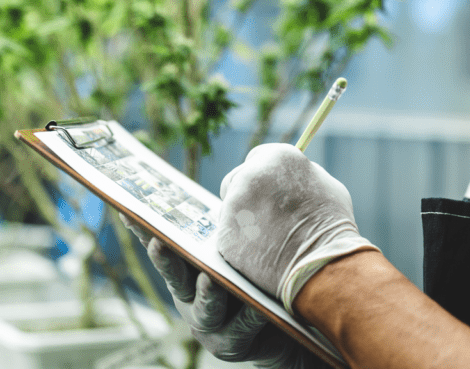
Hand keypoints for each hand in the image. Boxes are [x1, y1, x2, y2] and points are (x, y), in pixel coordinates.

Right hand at [121, 214, 325, 366]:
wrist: (282, 324)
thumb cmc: (255, 273)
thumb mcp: (239, 247)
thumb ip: (230, 223)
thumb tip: (234, 182)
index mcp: (189, 270)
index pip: (164, 245)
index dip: (146, 231)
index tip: (129, 210)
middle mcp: (191, 298)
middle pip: (175, 278)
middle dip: (166, 261)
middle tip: (160, 243)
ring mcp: (209, 325)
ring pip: (205, 310)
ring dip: (206, 294)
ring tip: (209, 278)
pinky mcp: (233, 345)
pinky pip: (242, 328)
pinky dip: (249, 316)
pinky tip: (257, 307)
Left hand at [217, 143, 377, 312]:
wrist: (323, 265)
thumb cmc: (331, 224)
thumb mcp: (323, 184)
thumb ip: (300, 174)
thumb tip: (287, 176)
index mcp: (277, 157)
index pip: (255, 156)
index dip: (260, 172)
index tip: (263, 186)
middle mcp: (250, 174)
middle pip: (235, 179)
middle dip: (245, 194)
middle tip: (261, 213)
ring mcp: (234, 204)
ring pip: (229, 208)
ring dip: (242, 218)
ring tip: (267, 235)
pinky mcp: (225, 234)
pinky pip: (228, 235)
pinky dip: (240, 242)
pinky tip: (260, 251)